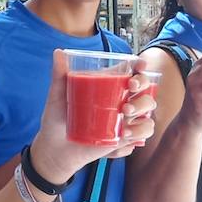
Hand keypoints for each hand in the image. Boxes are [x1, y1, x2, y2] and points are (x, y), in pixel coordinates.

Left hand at [33, 52, 159, 174]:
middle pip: (145, 91)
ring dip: (142, 114)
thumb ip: (59, 75)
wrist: (54, 149)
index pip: (132, 73)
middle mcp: (121, 102)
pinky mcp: (123, 139)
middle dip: (143, 87)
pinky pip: (140, 137)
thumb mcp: (57, 96)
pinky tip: (124, 137)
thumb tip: (58, 52)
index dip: (141, 66)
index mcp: (109, 87)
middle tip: (130, 89)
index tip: (141, 64)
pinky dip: (137, 136)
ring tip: (125, 119)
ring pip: (147, 115)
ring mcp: (124, 121)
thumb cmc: (56, 118)